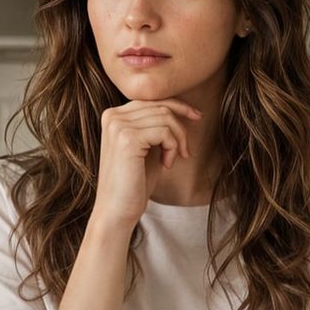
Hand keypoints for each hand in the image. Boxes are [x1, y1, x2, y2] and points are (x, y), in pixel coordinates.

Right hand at [94, 98, 203, 227]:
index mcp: (113, 115)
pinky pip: (164, 132)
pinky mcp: (128, 138)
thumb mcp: (146, 147)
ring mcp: (118, 126)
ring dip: (177, 140)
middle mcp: (112, 116)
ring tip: (172, 159)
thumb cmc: (133, 182)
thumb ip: (155, 126)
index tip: (196, 116)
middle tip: (185, 151)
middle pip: (161, 106)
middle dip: (180, 127)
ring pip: (166, 118)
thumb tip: (181, 108)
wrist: (117, 210)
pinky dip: (172, 147)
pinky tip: (166, 165)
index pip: (152, 99)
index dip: (178, 106)